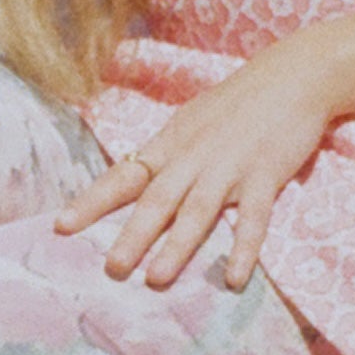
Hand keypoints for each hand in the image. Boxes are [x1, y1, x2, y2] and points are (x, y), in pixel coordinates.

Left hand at [54, 28, 341, 290]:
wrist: (294, 76)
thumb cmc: (239, 101)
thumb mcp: (193, 121)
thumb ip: (169, 153)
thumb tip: (137, 177)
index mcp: (171, 144)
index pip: (123, 176)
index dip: (92, 202)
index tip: (61, 226)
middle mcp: (193, 157)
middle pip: (157, 200)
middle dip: (132, 235)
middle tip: (110, 269)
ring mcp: (229, 167)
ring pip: (197, 212)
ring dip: (177, 247)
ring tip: (156, 279)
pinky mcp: (265, 176)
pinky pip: (252, 218)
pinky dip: (243, 248)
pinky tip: (233, 277)